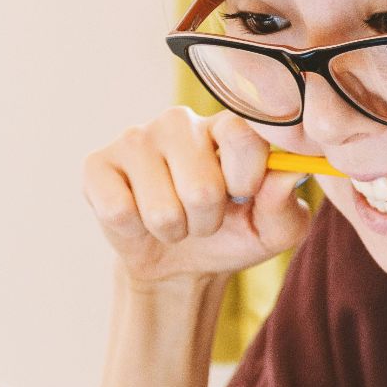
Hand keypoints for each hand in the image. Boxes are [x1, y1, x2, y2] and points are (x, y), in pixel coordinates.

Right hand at [81, 107, 311, 287]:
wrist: (180, 263)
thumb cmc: (233, 234)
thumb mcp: (273, 230)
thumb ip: (285, 204)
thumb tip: (289, 173)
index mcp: (227, 127)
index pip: (242, 135)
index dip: (246, 178)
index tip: (244, 195)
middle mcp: (180, 122)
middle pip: (201, 187)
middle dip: (207, 221)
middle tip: (204, 217)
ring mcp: (135, 139)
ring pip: (162, 208)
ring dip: (174, 230)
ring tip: (174, 220)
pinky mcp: (97, 164)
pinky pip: (120, 211)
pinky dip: (136, 231)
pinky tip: (138, 216)